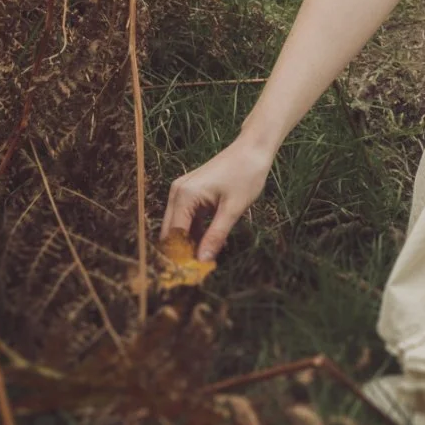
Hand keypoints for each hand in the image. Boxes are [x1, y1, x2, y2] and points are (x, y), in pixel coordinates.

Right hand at [161, 138, 273, 261]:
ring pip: (178, 227)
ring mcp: (182, 191)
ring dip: (189, 244)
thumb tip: (202, 261)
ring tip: (205, 262)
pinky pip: (187, 218)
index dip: (181, 257)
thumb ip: (216, 236)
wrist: (253, 148)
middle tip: (198, 272)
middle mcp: (177, 193)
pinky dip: (195, 232)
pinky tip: (209, 244)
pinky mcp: (190, 192)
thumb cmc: (246, 174)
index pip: (174, 236)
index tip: (193, 276)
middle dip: (182, 252)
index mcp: (184, 196)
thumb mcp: (233, 209)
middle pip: (171, 232)